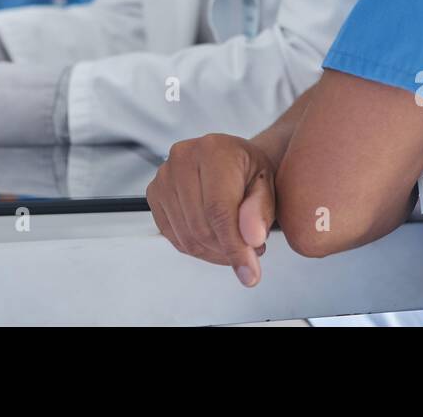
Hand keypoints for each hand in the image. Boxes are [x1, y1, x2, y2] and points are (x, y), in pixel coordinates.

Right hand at [145, 133, 276, 286]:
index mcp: (213, 150)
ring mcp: (164, 176)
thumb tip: (251, 239)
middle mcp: (183, 158)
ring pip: (187, 237)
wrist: (232, 159)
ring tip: (235, 241)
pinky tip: (215, 238)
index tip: (250, 272)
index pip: (219, 210)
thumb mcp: (267, 185)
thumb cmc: (249, 171)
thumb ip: (261, 211)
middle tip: (250, 251)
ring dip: (214, 252)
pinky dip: (197, 247)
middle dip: (227, 251)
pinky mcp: (155, 193)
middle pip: (201, 227)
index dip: (234, 246)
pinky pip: (174, 237)